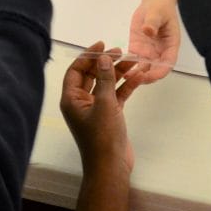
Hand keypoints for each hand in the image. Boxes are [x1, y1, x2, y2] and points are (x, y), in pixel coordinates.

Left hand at [61, 41, 138, 172]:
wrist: (111, 167)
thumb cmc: (102, 136)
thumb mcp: (104, 104)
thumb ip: (104, 79)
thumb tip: (103, 57)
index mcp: (71, 99)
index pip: (76, 70)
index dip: (88, 56)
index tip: (103, 44)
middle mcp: (81, 102)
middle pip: (92, 75)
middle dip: (107, 63)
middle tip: (121, 51)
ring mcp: (96, 109)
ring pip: (107, 84)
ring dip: (120, 73)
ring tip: (135, 61)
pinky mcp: (110, 115)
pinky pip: (117, 95)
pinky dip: (127, 86)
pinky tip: (139, 76)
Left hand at [127, 0, 178, 82]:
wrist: (153, 4)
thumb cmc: (160, 8)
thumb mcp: (157, 13)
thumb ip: (153, 22)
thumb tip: (148, 30)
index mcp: (170, 47)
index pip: (167, 64)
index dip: (159, 72)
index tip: (149, 76)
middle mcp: (160, 53)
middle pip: (155, 70)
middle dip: (145, 77)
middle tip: (133, 79)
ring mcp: (148, 53)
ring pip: (143, 69)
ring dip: (135, 74)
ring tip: (123, 76)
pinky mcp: (137, 50)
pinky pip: (133, 61)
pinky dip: (127, 66)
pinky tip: (117, 68)